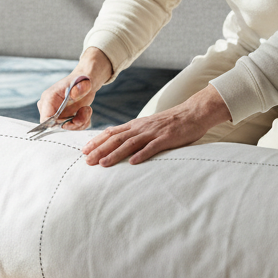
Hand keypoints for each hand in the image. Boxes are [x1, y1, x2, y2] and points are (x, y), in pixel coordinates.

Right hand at [37, 48, 112, 131]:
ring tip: (86, 109)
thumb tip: (74, 95)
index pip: (45, 120)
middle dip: (74, 123)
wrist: (86, 83)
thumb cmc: (81, 81)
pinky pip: (72, 128)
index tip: (74, 120)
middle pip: (57, 127)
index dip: (58, 125)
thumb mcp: (83, 83)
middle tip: (84, 112)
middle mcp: (50, 108)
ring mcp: (56, 114)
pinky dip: (82, 122)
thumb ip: (79, 89)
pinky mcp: (63, 118)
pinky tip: (85, 111)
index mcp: (49, 99)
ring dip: (80, 122)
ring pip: (66, 128)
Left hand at [82, 84, 231, 165]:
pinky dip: (142, 155)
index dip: (97, 141)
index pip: (112, 132)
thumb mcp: (149, 126)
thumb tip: (121, 144)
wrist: (193, 113)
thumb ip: (136, 134)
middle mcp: (141, 128)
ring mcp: (153, 133)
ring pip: (130, 144)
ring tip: (103, 164)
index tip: (84, 150)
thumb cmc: (171, 122)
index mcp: (136, 125)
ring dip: (115, 154)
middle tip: (86, 160)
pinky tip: (133, 162)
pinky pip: (152, 147)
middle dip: (100, 150)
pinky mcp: (166, 138)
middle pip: (116, 139)